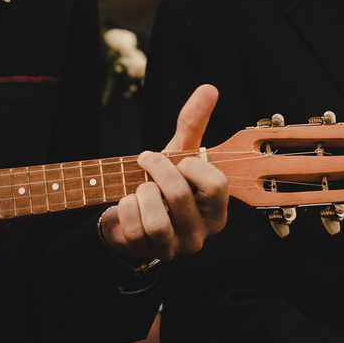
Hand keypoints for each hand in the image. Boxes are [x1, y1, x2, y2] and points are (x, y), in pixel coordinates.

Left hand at [100, 84, 227, 259]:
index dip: (191, 165)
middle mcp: (202, 233)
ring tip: (141, 188)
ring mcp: (176, 247)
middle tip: (146, 160)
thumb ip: (194, 123)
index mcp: (217, 210)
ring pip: (156, 216)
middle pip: (179, 194)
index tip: (178, 159)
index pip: (216, 184)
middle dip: (156, 168)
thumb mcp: (179, 154)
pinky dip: (125, 207)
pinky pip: (134, 226)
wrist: (133, 216)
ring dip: (141, 192)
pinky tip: (130, 204)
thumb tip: (208, 89)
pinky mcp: (148, 253)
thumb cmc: (163, 185)